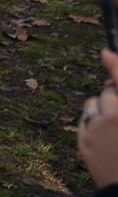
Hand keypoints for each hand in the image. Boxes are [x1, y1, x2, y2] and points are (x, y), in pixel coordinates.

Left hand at [81, 50, 117, 188]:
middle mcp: (115, 117)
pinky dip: (93, 124)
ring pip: (92, 104)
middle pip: (109, 91)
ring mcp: (96, 131)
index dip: (115, 65)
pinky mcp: (82, 143)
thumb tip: (107, 58)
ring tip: (116, 126)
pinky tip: (107, 138)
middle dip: (116, 96)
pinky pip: (84, 121)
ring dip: (102, 108)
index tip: (105, 52)